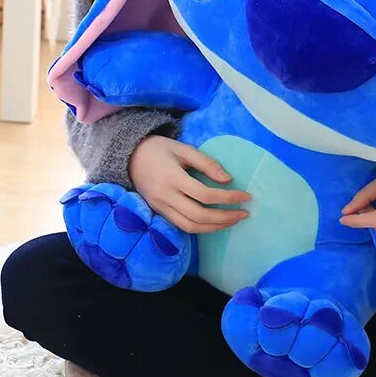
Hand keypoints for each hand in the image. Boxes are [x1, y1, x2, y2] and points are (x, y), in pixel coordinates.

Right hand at [129, 135, 249, 234]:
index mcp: (172, 178)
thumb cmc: (160, 149)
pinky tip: (215, 222)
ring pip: (190, 227)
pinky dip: (201, 228)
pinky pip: (181, 227)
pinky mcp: (159, 213)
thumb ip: (206, 163)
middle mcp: (165, 197)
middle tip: (244, 213)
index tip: (246, 196)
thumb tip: (228, 179)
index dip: (228, 198)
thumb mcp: (184, 149)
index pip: (205, 195)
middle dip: (225, 217)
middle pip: (199, 216)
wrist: (129, 157)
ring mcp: (160, 207)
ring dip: (214, 227)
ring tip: (233, 220)